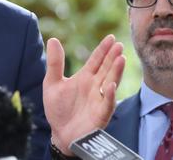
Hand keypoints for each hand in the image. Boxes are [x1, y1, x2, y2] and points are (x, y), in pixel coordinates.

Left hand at [43, 35, 125, 154]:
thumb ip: (55, 63)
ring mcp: (98, 100)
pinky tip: (110, 85)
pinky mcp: (100, 115)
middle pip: (106, 69)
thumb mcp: (52, 83)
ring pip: (110, 82)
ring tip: (121, 59)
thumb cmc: (58, 109)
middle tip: (119, 45)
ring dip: (116, 72)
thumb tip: (53, 39)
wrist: (60, 134)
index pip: (96, 60)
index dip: (103, 49)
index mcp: (84, 78)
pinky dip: (109, 95)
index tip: (111, 38)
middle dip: (112, 57)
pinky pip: (106, 104)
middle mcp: (94, 87)